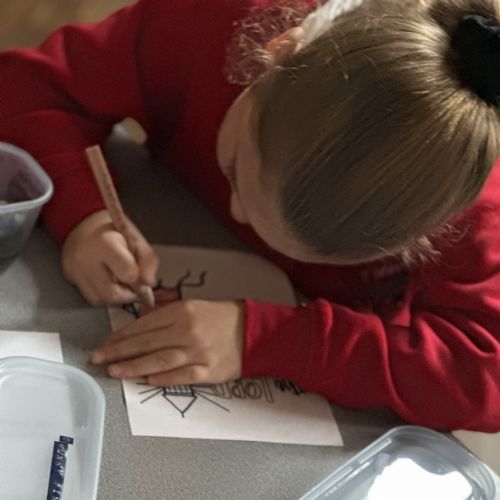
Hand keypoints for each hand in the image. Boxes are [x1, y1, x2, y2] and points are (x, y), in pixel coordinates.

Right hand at [62, 210, 158, 304]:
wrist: (84, 224)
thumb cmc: (114, 232)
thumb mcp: (136, 240)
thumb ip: (148, 261)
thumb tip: (149, 284)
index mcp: (106, 244)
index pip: (128, 274)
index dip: (139, 281)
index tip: (142, 279)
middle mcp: (87, 259)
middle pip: (112, 295)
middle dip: (128, 295)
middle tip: (133, 286)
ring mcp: (75, 270)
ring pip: (100, 300)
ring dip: (115, 297)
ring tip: (120, 282)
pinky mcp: (70, 277)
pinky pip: (90, 296)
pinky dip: (103, 294)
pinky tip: (108, 282)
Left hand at [90, 299, 243, 385]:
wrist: (253, 331)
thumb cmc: (220, 317)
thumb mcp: (193, 306)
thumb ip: (166, 315)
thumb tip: (139, 324)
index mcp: (182, 312)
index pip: (144, 325)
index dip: (122, 336)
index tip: (106, 343)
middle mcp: (187, 331)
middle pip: (146, 343)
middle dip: (119, 352)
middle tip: (98, 359)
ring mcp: (198, 352)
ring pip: (160, 360)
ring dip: (134, 367)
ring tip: (115, 371)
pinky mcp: (209, 371)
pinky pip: (182, 376)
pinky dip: (164, 379)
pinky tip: (147, 381)